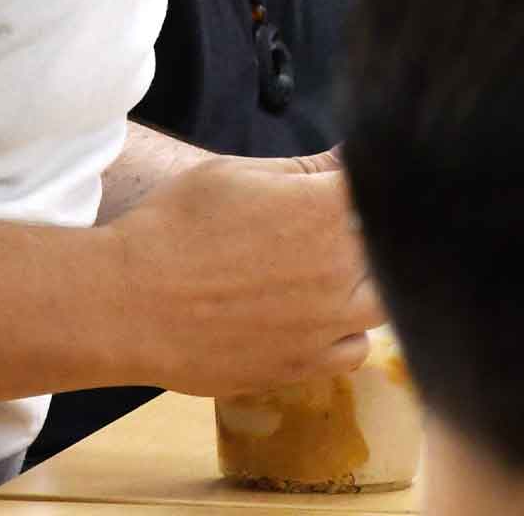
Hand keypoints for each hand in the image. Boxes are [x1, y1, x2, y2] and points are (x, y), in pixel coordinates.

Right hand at [109, 153, 381, 394]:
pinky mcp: (304, 365)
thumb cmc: (175, 227)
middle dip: (375, 229)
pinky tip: (321, 312)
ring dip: (369, 280)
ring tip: (332, 267)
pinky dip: (348, 329)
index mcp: (322, 211)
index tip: (362, 179)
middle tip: (340, 223)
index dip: (377, 180)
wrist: (129, 304)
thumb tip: (349, 158)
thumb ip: (304, 169)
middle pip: (394, 246)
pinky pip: (356, 349)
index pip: (384, 188)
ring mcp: (325, 324)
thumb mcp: (236, 175)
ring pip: (384, 300)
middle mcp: (336, 270)